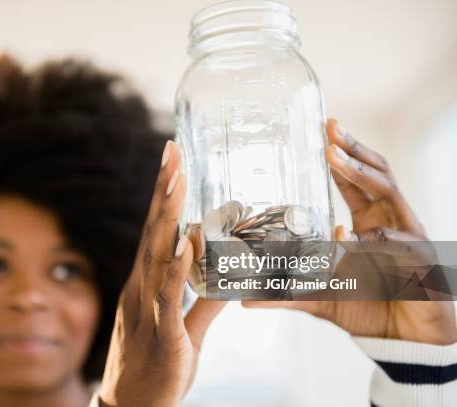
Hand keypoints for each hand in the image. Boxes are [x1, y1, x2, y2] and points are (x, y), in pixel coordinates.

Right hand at [98, 140, 225, 406]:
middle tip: (172, 151)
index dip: (162, 196)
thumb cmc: (155, 367)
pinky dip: (177, 270)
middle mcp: (142, 289)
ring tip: (177, 181)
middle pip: (153, 233)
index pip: (155, 232)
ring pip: (158, 257)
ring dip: (168, 218)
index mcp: (146, 285)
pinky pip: (170, 299)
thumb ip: (204, 301)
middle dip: (163, 191)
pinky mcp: (163, 336)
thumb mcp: (185, 329)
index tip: (171, 162)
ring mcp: (148, 310)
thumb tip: (229, 278)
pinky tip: (185, 244)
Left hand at [243, 118, 456, 344]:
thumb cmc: (370, 310)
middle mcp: (389, 222)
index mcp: (369, 224)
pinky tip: (351, 236)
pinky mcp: (420, 260)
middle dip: (352, 150)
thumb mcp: (322, 299)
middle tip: (328, 129)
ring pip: (387, 193)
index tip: (321, 133)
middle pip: (374, 174)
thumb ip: (287, 295)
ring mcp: (406, 236)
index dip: (341, 157)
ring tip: (336, 158)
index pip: (355, 182)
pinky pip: (397, 242)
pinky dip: (374, 238)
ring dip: (360, 174)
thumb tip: (245, 299)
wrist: (408, 341)